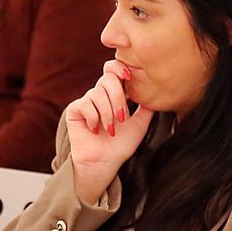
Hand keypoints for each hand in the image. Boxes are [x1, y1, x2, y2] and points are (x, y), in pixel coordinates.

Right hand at [64, 60, 152, 203]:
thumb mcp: (140, 123)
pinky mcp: (75, 110)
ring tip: (111, 130)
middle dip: (118, 97)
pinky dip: (93, 117)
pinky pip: (84, 104)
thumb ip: (147, 106)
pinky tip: (96, 129)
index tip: (129, 77)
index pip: (114, 70)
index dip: (120, 68)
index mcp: (114, 94)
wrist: (105, 163)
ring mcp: (87, 101)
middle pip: (107, 78)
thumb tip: (156, 90)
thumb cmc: (121, 145)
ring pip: (97, 93)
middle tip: (122, 117)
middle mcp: (100, 94)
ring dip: (107, 113)